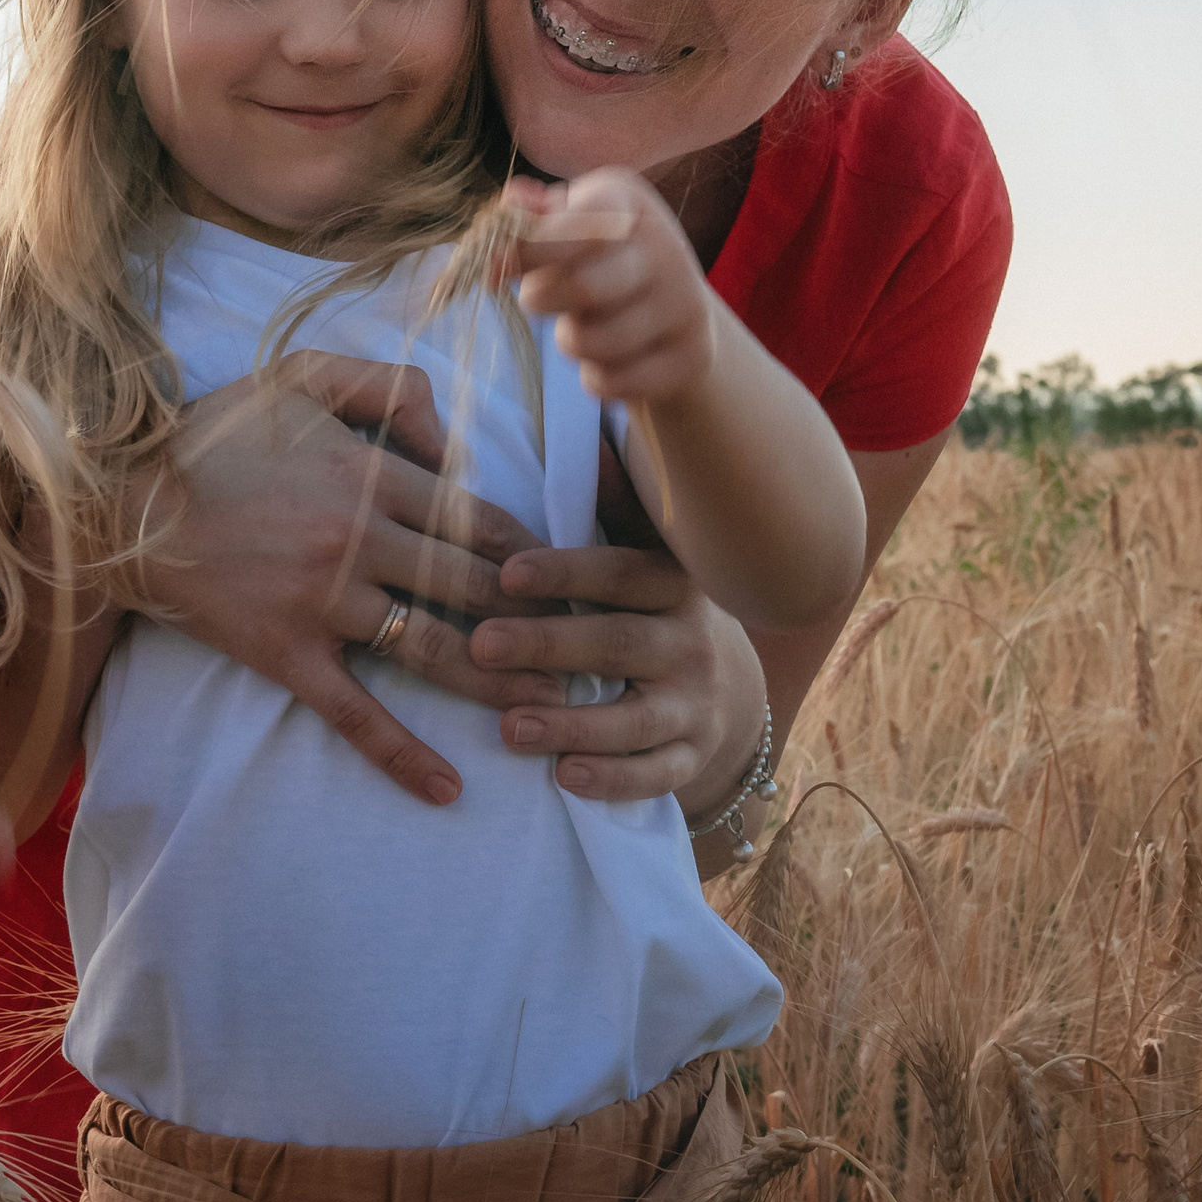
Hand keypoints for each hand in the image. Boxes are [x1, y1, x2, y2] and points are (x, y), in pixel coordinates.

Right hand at [128, 354, 574, 807]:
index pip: (482, 520)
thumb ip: (388, 387)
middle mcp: (361, 540)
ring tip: (557, 713)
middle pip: (477, 588)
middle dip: (541, 623)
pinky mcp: (288, 653)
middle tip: (593, 653)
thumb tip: (452, 440)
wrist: (119, 506)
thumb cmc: (211, 436)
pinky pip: (356, 713)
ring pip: (436, 649)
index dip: (535, 553)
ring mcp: (326, 602)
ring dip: (502, 685)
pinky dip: (403, 755)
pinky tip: (447, 789)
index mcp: (373, 475)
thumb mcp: (300, 376)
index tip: (571, 579)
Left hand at [473, 469, 765, 804]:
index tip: (506, 573)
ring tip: (509, 728)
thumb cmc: (645, 603)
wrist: (721, 683)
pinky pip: (656, 775)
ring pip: (637, 718)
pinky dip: (613, 779)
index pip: (620, 572)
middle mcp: (691, 640)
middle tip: (480, 647)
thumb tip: (590, 421)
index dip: (566, 572)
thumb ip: (611, 501)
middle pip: (619, 644)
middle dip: (549, 646)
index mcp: (671, 582)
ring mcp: (695, 703)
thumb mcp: (639, 547)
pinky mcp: (691, 757)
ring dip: (573, 723)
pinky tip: (564, 777)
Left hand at [499, 171, 717, 406]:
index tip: (494, 267)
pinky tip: (605, 359)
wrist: (676, 309)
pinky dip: (595, 377)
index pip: (575, 224)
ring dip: (569, 340)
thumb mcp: (572, 224)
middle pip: (584, 287)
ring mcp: (685, 301)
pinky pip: (616, 381)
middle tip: (533, 299)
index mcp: (628, 203)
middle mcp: (665, 245)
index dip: (526, 249)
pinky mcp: (692, 353)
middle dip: (541, 299)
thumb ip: (534, 217)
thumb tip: (509, 207)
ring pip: (595, 341)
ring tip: (578, 327)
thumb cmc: (603, 258)